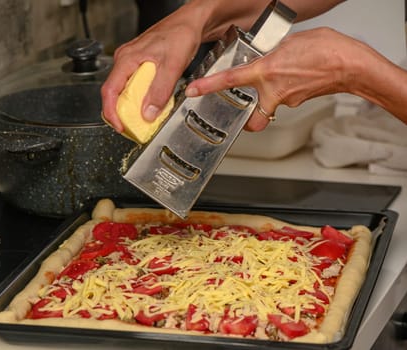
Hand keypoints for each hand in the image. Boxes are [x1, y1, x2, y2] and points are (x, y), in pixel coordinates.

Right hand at [101, 19, 200, 132]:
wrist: (191, 23)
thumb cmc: (180, 34)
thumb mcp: (172, 66)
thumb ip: (160, 91)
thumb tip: (148, 114)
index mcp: (127, 59)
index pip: (110, 90)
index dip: (111, 112)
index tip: (120, 126)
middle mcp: (126, 60)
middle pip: (115, 93)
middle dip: (121, 113)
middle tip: (132, 127)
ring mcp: (132, 62)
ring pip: (125, 90)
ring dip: (132, 107)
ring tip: (142, 119)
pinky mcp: (141, 65)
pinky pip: (135, 85)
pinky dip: (140, 99)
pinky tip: (150, 105)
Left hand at [185, 27, 357, 129]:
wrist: (352, 65)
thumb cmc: (327, 50)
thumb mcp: (290, 42)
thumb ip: (271, 53)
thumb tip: (265, 59)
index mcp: (266, 71)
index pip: (230, 80)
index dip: (209, 86)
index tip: (194, 91)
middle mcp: (273, 91)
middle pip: (254, 118)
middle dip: (248, 116)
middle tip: (246, 108)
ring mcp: (287, 100)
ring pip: (270, 106)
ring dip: (270, 95)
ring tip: (283, 78)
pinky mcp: (298, 102)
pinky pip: (285, 99)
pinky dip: (286, 90)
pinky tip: (295, 78)